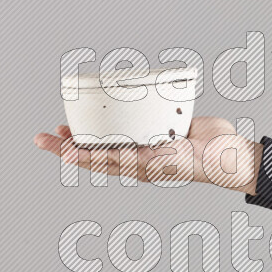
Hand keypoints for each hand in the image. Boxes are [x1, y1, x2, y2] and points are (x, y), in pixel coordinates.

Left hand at [33, 117, 262, 193]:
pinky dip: (121, 112)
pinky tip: (114, 105)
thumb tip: (97, 157)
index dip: (69, 151)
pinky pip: (136, 119)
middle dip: (72, 141)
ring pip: (113, 135)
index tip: (48, 140)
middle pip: (97, 148)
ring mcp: (149, 140)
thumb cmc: (193, 163)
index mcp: (133, 167)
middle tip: (50, 132)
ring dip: (92, 129)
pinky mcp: (162, 125)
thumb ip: (130, 158)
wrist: (223, 151)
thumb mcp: (158, 161)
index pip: (93, 159)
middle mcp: (137, 155)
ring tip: (72, 122)